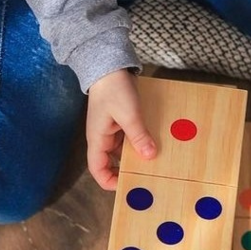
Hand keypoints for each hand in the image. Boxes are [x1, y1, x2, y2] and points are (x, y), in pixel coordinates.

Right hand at [85, 70, 155, 189]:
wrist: (110, 64)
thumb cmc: (113, 88)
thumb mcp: (128, 113)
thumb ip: (138, 135)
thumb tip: (150, 156)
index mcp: (97, 140)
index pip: (97, 169)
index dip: (109, 181)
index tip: (126, 185)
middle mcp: (103, 138)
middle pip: (112, 163)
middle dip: (127, 171)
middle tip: (145, 177)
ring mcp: (111, 130)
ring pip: (123, 151)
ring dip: (136, 156)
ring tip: (152, 162)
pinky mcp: (120, 122)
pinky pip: (129, 138)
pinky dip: (139, 142)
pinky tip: (152, 143)